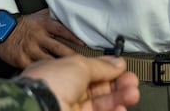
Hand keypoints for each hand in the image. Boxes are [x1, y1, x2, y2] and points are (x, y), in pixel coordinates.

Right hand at [0, 7, 83, 67]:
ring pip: (48, 59)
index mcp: (44, 24)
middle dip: (71, 56)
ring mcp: (29, 48)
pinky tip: (52, 76)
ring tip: (70, 72)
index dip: (74, 38)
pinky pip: (35, 67)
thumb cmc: (24, 24)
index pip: (62, 30)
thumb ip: (54, 16)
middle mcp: (37, 36)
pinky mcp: (21, 58)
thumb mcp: (39, 15)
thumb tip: (70, 13)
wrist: (1, 30)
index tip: (85, 45)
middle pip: (58, 48)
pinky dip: (44, 71)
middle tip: (82, 63)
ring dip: (59, 66)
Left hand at [21, 55, 139, 110]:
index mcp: (62, 73)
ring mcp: (71, 107)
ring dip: (119, 98)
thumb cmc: (49, 83)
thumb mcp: (79, 65)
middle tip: (132, 83)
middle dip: (118, 85)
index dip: (108, 70)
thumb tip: (117, 63)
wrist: (38, 108)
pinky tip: (122, 108)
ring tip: (132, 94)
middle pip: (98, 88)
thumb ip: (101, 66)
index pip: (90, 70)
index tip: (123, 70)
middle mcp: (66, 91)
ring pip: (100, 104)